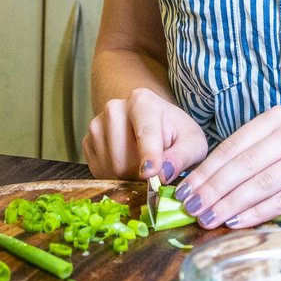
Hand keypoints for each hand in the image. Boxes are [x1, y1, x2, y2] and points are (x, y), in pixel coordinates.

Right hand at [83, 87, 207, 182]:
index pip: (144, 132)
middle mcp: (114, 108)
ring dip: (128, 179)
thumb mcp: (192, 143)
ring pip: (109, 169)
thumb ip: (183, 156)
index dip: (148, 155)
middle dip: (140, 176)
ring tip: (143, 167)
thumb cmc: (176, 134)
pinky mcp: (88, 142)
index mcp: (142, 101)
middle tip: (156, 174)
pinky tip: (129, 167)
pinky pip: (99, 172)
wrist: (154, 125)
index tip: (151, 173)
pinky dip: (115, 178)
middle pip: (123, 160)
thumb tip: (163, 174)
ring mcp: (96, 125)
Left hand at [172, 106, 280, 227]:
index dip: (206, 171)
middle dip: (214, 189)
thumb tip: (196, 189)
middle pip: (245, 164)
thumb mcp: (272, 157)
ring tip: (210, 219)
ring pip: (262, 181)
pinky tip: (238, 223)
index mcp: (276, 119)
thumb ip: (242, 166)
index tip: (185, 192)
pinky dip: (258, 212)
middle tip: (193, 209)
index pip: (232, 147)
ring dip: (231, 203)